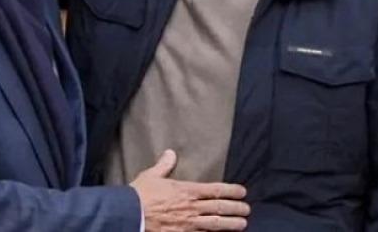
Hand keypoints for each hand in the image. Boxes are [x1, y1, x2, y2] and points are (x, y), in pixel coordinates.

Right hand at [130, 150, 248, 230]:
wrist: (129, 215)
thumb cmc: (139, 195)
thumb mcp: (152, 176)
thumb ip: (164, 165)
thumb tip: (170, 153)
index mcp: (186, 190)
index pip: (215, 190)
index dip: (231, 191)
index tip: (242, 192)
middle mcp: (191, 207)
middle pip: (220, 207)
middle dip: (236, 208)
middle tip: (247, 209)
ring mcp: (188, 224)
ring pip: (215, 224)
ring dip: (231, 224)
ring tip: (243, 225)